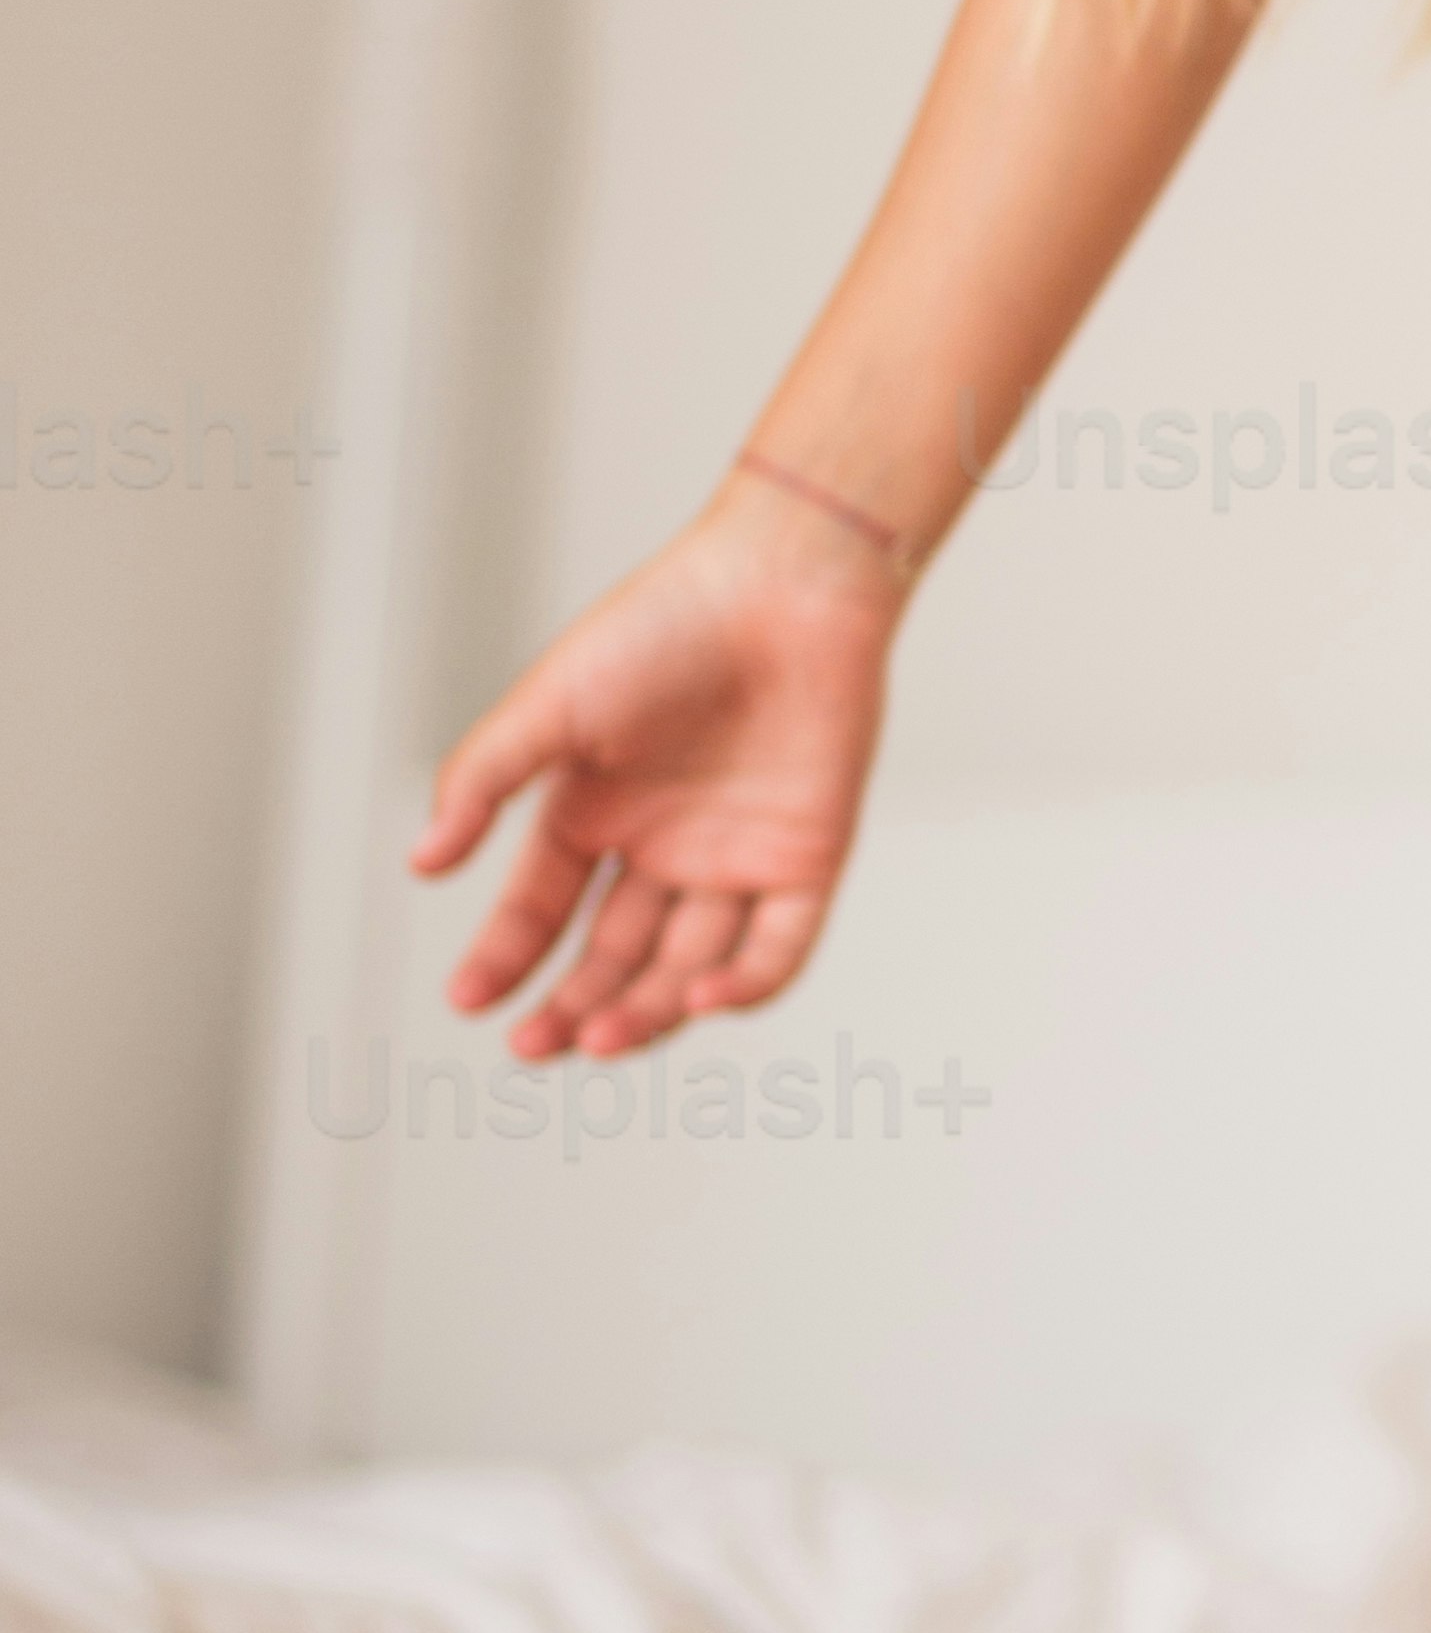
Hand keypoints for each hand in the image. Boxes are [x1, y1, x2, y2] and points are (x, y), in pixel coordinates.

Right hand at [413, 461, 907, 1057]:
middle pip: (610, 955)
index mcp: (594, 809)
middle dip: (570, 1007)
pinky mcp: (807, 858)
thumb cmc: (663, 628)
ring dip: (644, 1010)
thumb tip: (421, 864)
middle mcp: (661, 844)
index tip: (467, 1001)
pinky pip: (776, 947)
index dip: (503, 958)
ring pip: (686, 966)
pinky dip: (742, 987)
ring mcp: (734, 856)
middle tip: (535, 1047)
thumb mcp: (550, 706)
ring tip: (602, 1035)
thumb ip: (482, 781)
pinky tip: (697, 1000)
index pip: (539, 908)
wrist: (784, 586)